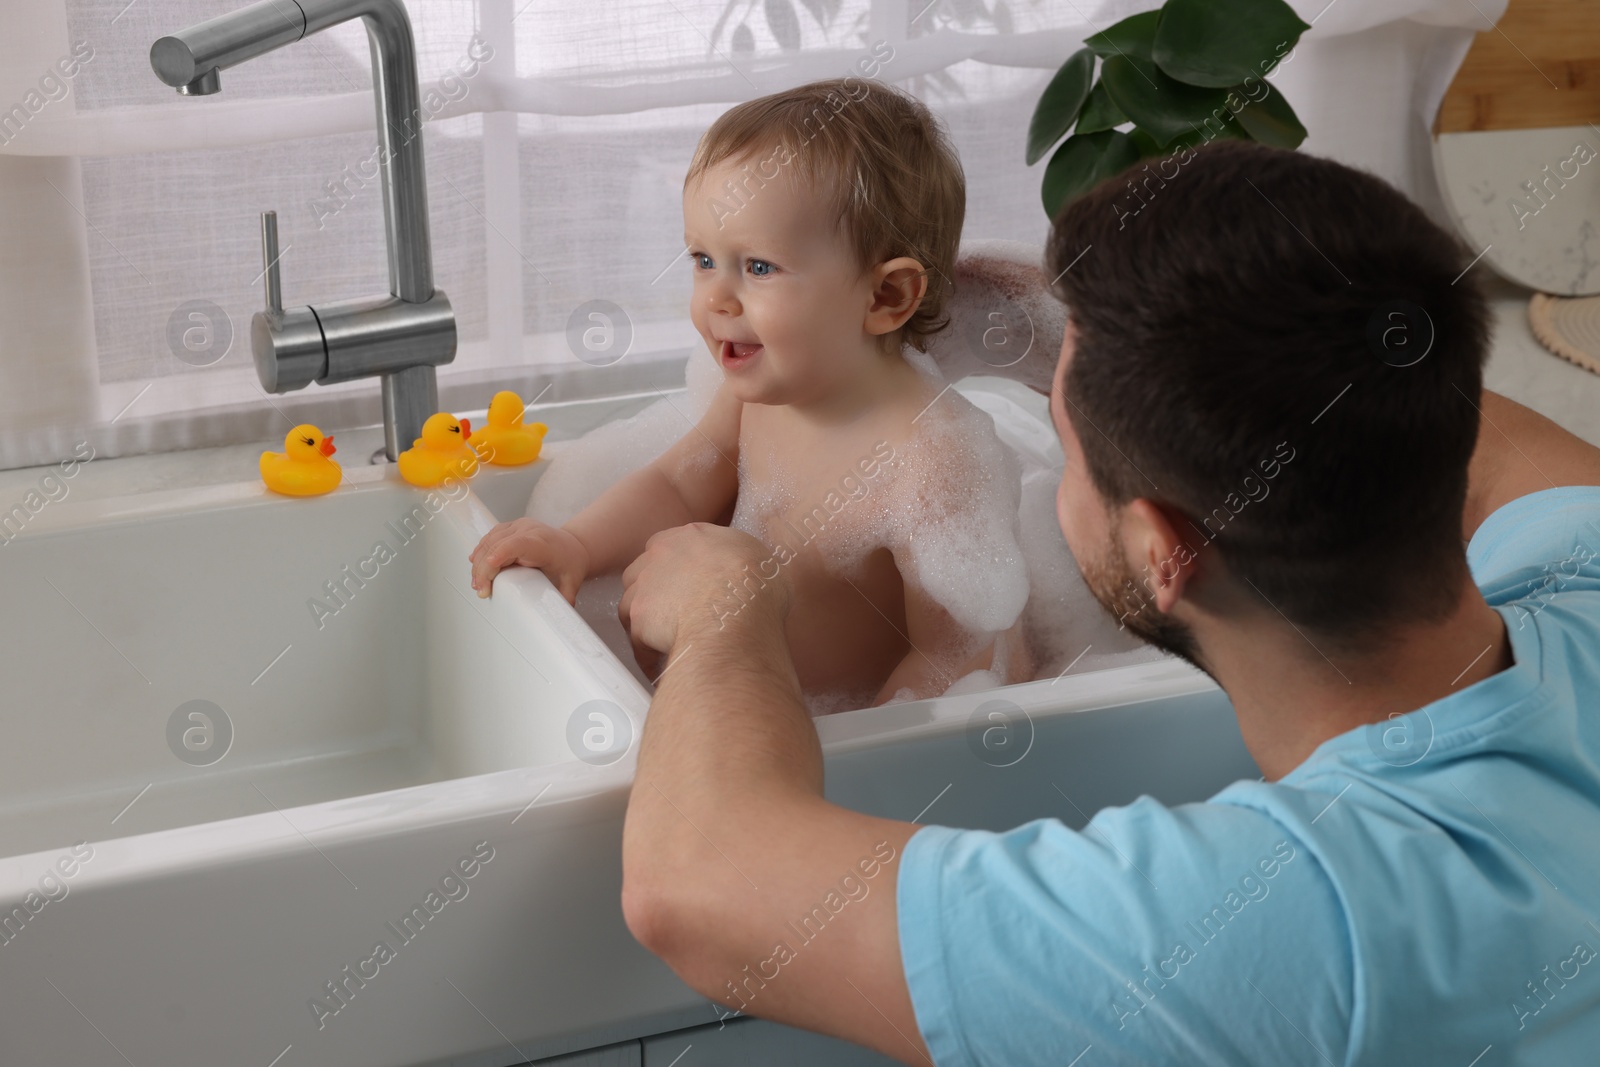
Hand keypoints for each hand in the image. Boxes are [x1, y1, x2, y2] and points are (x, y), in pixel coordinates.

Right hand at [468, 518, 589, 602]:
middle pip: (497, 545)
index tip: (488, 573)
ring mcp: (516, 527)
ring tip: (477, 584)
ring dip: (479, 562)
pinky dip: (481, 552)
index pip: (516, 545)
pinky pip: (489, 538)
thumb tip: (559, 616)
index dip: (499, 555)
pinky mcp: (509, 528)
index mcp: (542, 542)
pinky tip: (476, 567)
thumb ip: (565, 599)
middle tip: (481, 591)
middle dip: (484, 569)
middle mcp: (527, 530)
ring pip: (489, 541)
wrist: (572, 545)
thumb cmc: (571, 562)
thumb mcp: (572, 582)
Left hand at [618, 523, 787, 678]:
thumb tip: (746, 574)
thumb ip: (741, 560)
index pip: (671, 546)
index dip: (678, 569)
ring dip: (645, 622)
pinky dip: (646, 654)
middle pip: (644, 570)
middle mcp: (663, 553)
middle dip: (655, 592)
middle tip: (672, 615)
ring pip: (632, 602)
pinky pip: (636, 639)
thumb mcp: (759, 559)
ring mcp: (646, 583)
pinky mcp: (639, 616)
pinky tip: (660, 667)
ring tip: (661, 643)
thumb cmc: (754, 588)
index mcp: (693, 536)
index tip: (686, 586)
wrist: (736, 613)